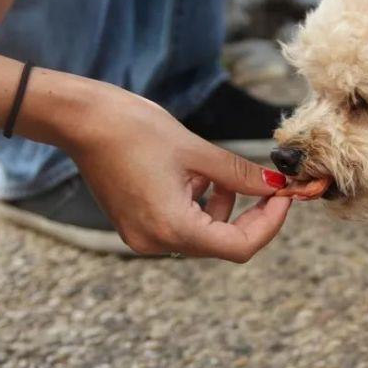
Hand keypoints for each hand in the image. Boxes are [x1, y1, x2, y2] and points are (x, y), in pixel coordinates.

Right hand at [61, 83, 291, 261]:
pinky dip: (198, 206)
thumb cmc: (135, 129)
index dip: (270, 223)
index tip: (285, 196)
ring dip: (223, 208)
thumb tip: (277, 186)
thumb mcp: (197, 152)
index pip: (240, 246)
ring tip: (216, 172)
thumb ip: (241, 174)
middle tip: (269, 185)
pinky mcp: (135, 226)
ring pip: (203, 235)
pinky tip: (193, 177)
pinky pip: (180, 226)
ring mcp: (142, 237)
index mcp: (173, 227)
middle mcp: (156, 242)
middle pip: (222, 243)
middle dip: (250, 214)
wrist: (82, 121)